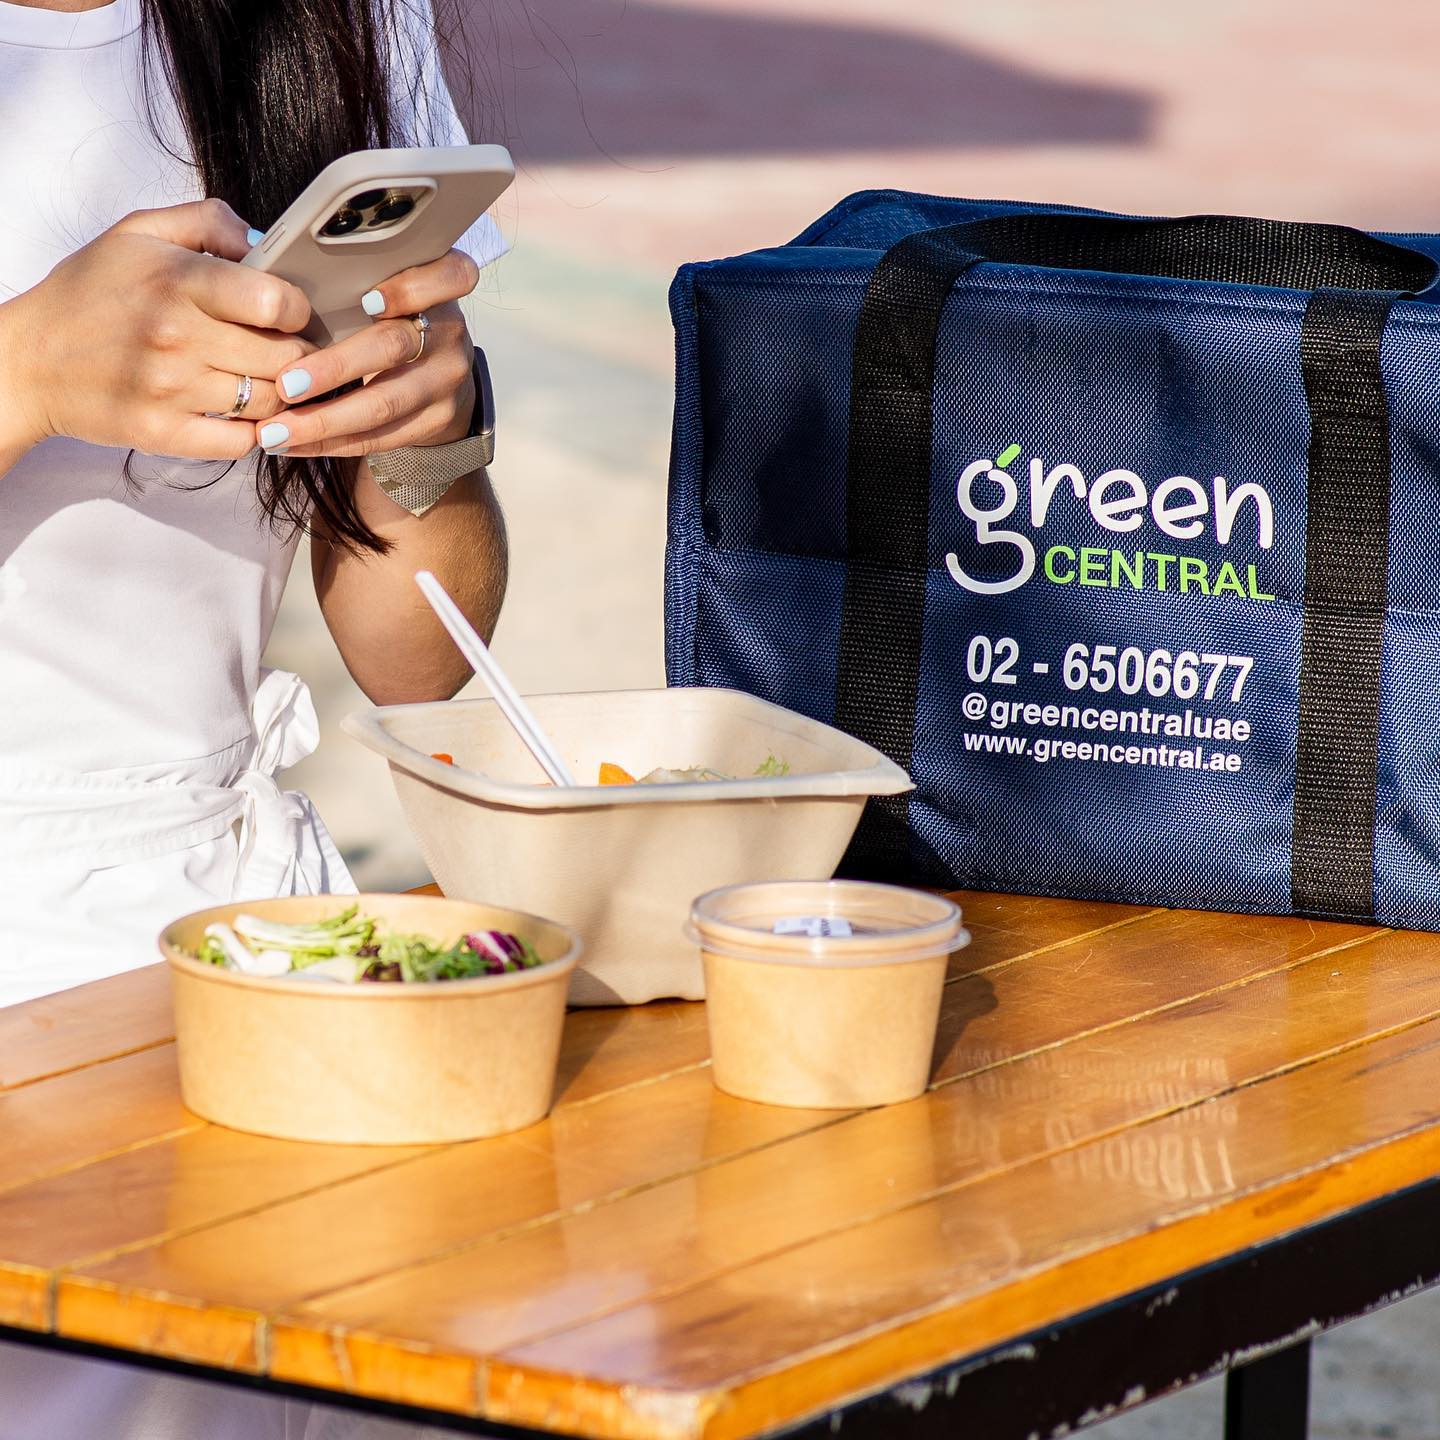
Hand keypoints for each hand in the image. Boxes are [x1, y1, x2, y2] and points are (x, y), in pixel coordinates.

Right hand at [0, 199, 311, 461]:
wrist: (29, 360)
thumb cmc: (90, 293)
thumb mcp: (138, 234)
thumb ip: (208, 224)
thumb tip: (266, 242)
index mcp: (175, 283)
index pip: (273, 302)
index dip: (298, 309)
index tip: (291, 311)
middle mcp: (176, 338)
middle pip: (284, 358)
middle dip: (299, 353)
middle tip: (289, 349)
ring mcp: (171, 391)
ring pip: (272, 402)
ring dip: (281, 393)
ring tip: (267, 379)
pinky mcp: (164, 434)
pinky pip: (243, 443)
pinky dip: (256, 432)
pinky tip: (246, 414)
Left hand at [255, 248, 480, 458]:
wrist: (437, 373)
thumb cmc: (386, 316)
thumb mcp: (381, 283)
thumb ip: (345, 274)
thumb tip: (262, 262)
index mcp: (438, 286)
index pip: (450, 276)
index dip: (412, 287)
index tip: (367, 300)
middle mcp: (449, 332)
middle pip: (394, 346)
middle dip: (336, 368)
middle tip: (286, 384)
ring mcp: (448, 380)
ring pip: (386, 404)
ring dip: (325, 421)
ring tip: (276, 431)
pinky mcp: (438, 420)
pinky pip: (382, 438)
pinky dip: (333, 443)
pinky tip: (294, 443)